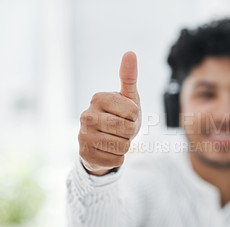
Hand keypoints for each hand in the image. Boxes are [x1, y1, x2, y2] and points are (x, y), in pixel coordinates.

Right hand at [78, 51, 140, 175]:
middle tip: (121, 129)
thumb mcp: (128, 97)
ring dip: (125, 145)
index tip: (126, 116)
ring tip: (115, 139)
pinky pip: (117, 160)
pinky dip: (118, 158)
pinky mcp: (85, 154)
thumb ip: (129, 77)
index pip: (133, 112)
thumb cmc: (121, 116)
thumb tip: (130, 52)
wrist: (104, 142)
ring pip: (123, 146)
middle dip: (131, 132)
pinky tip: (108, 151)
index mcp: (98, 98)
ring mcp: (83, 135)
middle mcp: (86, 115)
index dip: (136, 117)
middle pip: (128, 130)